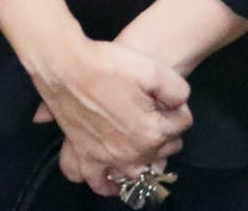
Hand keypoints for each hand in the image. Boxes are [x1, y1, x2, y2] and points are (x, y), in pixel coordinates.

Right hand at [24, 36, 189, 175]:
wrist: (64, 65)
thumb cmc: (106, 64)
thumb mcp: (151, 69)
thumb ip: (176, 90)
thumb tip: (178, 104)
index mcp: (152, 132)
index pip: (182, 124)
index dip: (177, 106)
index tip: (166, 96)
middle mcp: (131, 152)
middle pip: (163, 150)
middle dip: (164, 134)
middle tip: (154, 114)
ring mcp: (107, 157)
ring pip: (133, 175)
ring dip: (142, 166)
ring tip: (140, 153)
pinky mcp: (85, 154)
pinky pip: (98, 181)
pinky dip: (106, 182)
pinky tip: (110, 172)